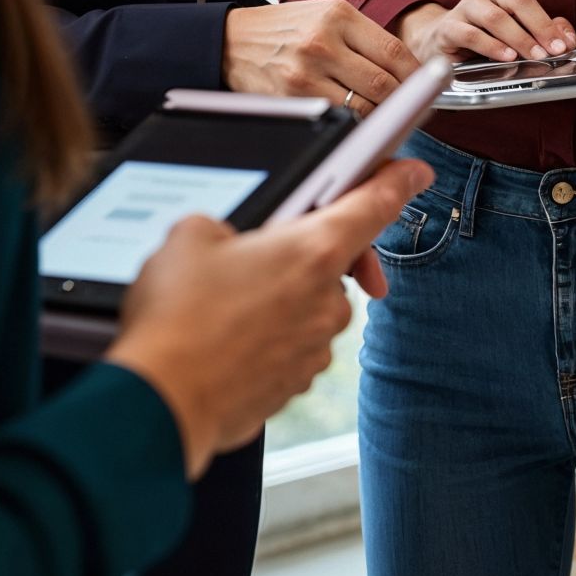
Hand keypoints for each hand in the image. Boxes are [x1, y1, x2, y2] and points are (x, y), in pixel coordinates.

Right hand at [107, 160, 429, 475]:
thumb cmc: (177, 319)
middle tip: (248, 258)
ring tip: (219, 308)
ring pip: (306, 309)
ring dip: (276, 303)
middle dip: (297, 256)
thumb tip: (222, 239)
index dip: (398, 182)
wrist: (159, 401)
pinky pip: (288, 349)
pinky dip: (263, 342)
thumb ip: (224, 225)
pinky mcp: (293, 386)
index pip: (375, 205)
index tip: (416, 174)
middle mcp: (327, 302)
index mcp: (314, 251)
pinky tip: (220, 341)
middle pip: (332, 262)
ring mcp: (313, 349)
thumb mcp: (190, 236)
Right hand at [223, 0, 419, 116]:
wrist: (232, 41)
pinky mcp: (293, 98)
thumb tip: (407, 72)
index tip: (430, 87)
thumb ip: (364, 39)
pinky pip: (338, 119)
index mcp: (339, 15)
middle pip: (384, 82)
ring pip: (364, 106)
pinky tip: (357, 122)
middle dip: (404, 102)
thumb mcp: (325, 16)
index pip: (394, 50)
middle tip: (412, 110)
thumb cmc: (285, 29)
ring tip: (385, 118)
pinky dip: (354, 125)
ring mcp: (307, 72)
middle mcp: (323, 41)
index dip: (418, 75)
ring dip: (381, 118)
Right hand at [397, 0, 575, 65]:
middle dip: (538, 27)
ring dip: (518, 38)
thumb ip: (543, 30)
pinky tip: (506, 57)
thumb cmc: (482, 35)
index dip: (548, 23)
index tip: (563, 45)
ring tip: (533, 55)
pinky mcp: (447, 29)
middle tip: (552, 51)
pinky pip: (470, 35)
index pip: (528, 0)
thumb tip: (568, 38)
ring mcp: (463, 9)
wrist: (438, 41)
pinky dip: (491, 46)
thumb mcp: (514, 31)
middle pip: (515, 2)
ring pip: (494, 18)